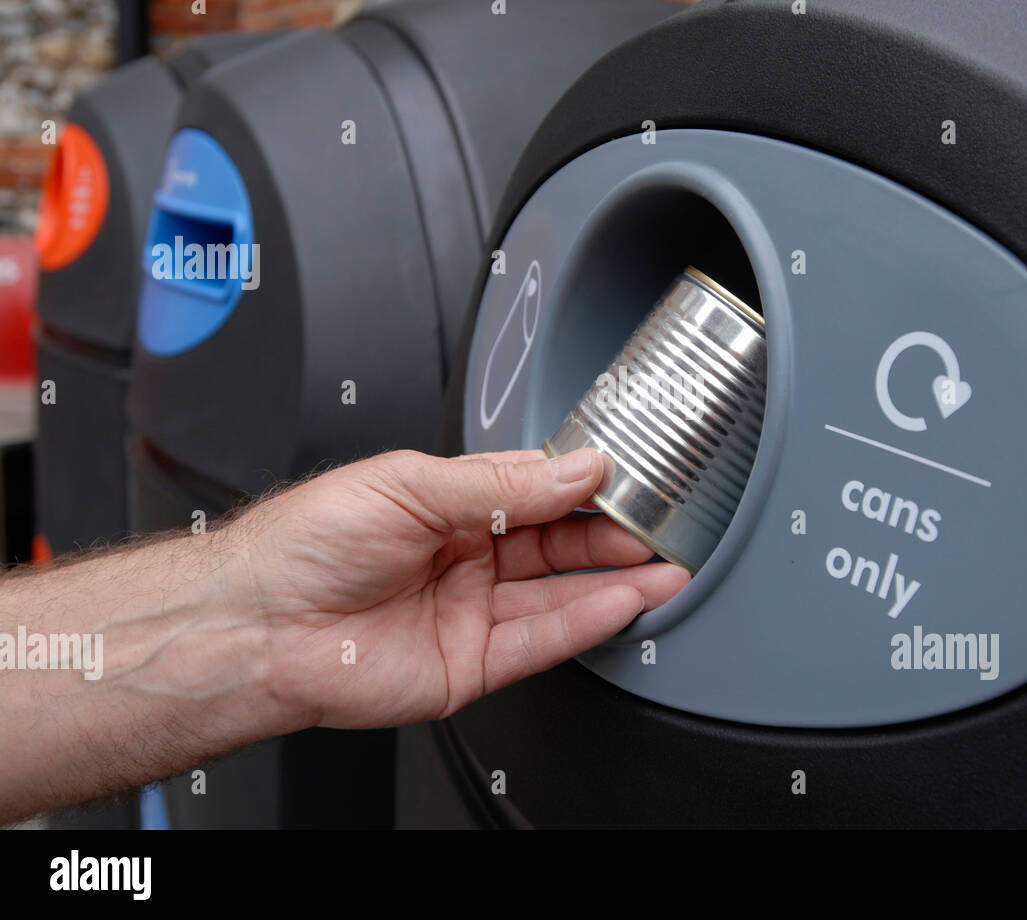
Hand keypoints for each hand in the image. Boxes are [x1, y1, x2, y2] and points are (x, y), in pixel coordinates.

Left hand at [240, 448, 688, 729]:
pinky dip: (586, 621)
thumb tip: (572, 468)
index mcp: (446, 506)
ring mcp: (469, 613)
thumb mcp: (410, 485)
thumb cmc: (304, 544)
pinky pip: (540, 641)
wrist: (255, 625)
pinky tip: (623, 601)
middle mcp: (464, 559)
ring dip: (615, 582)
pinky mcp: (470, 665)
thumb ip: (501, 484)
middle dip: (610, 535)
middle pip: (556, 545)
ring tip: (665, 567)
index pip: (534, 492)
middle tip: (656, 525)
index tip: (625, 478)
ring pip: (558, 595)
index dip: (581, 487)